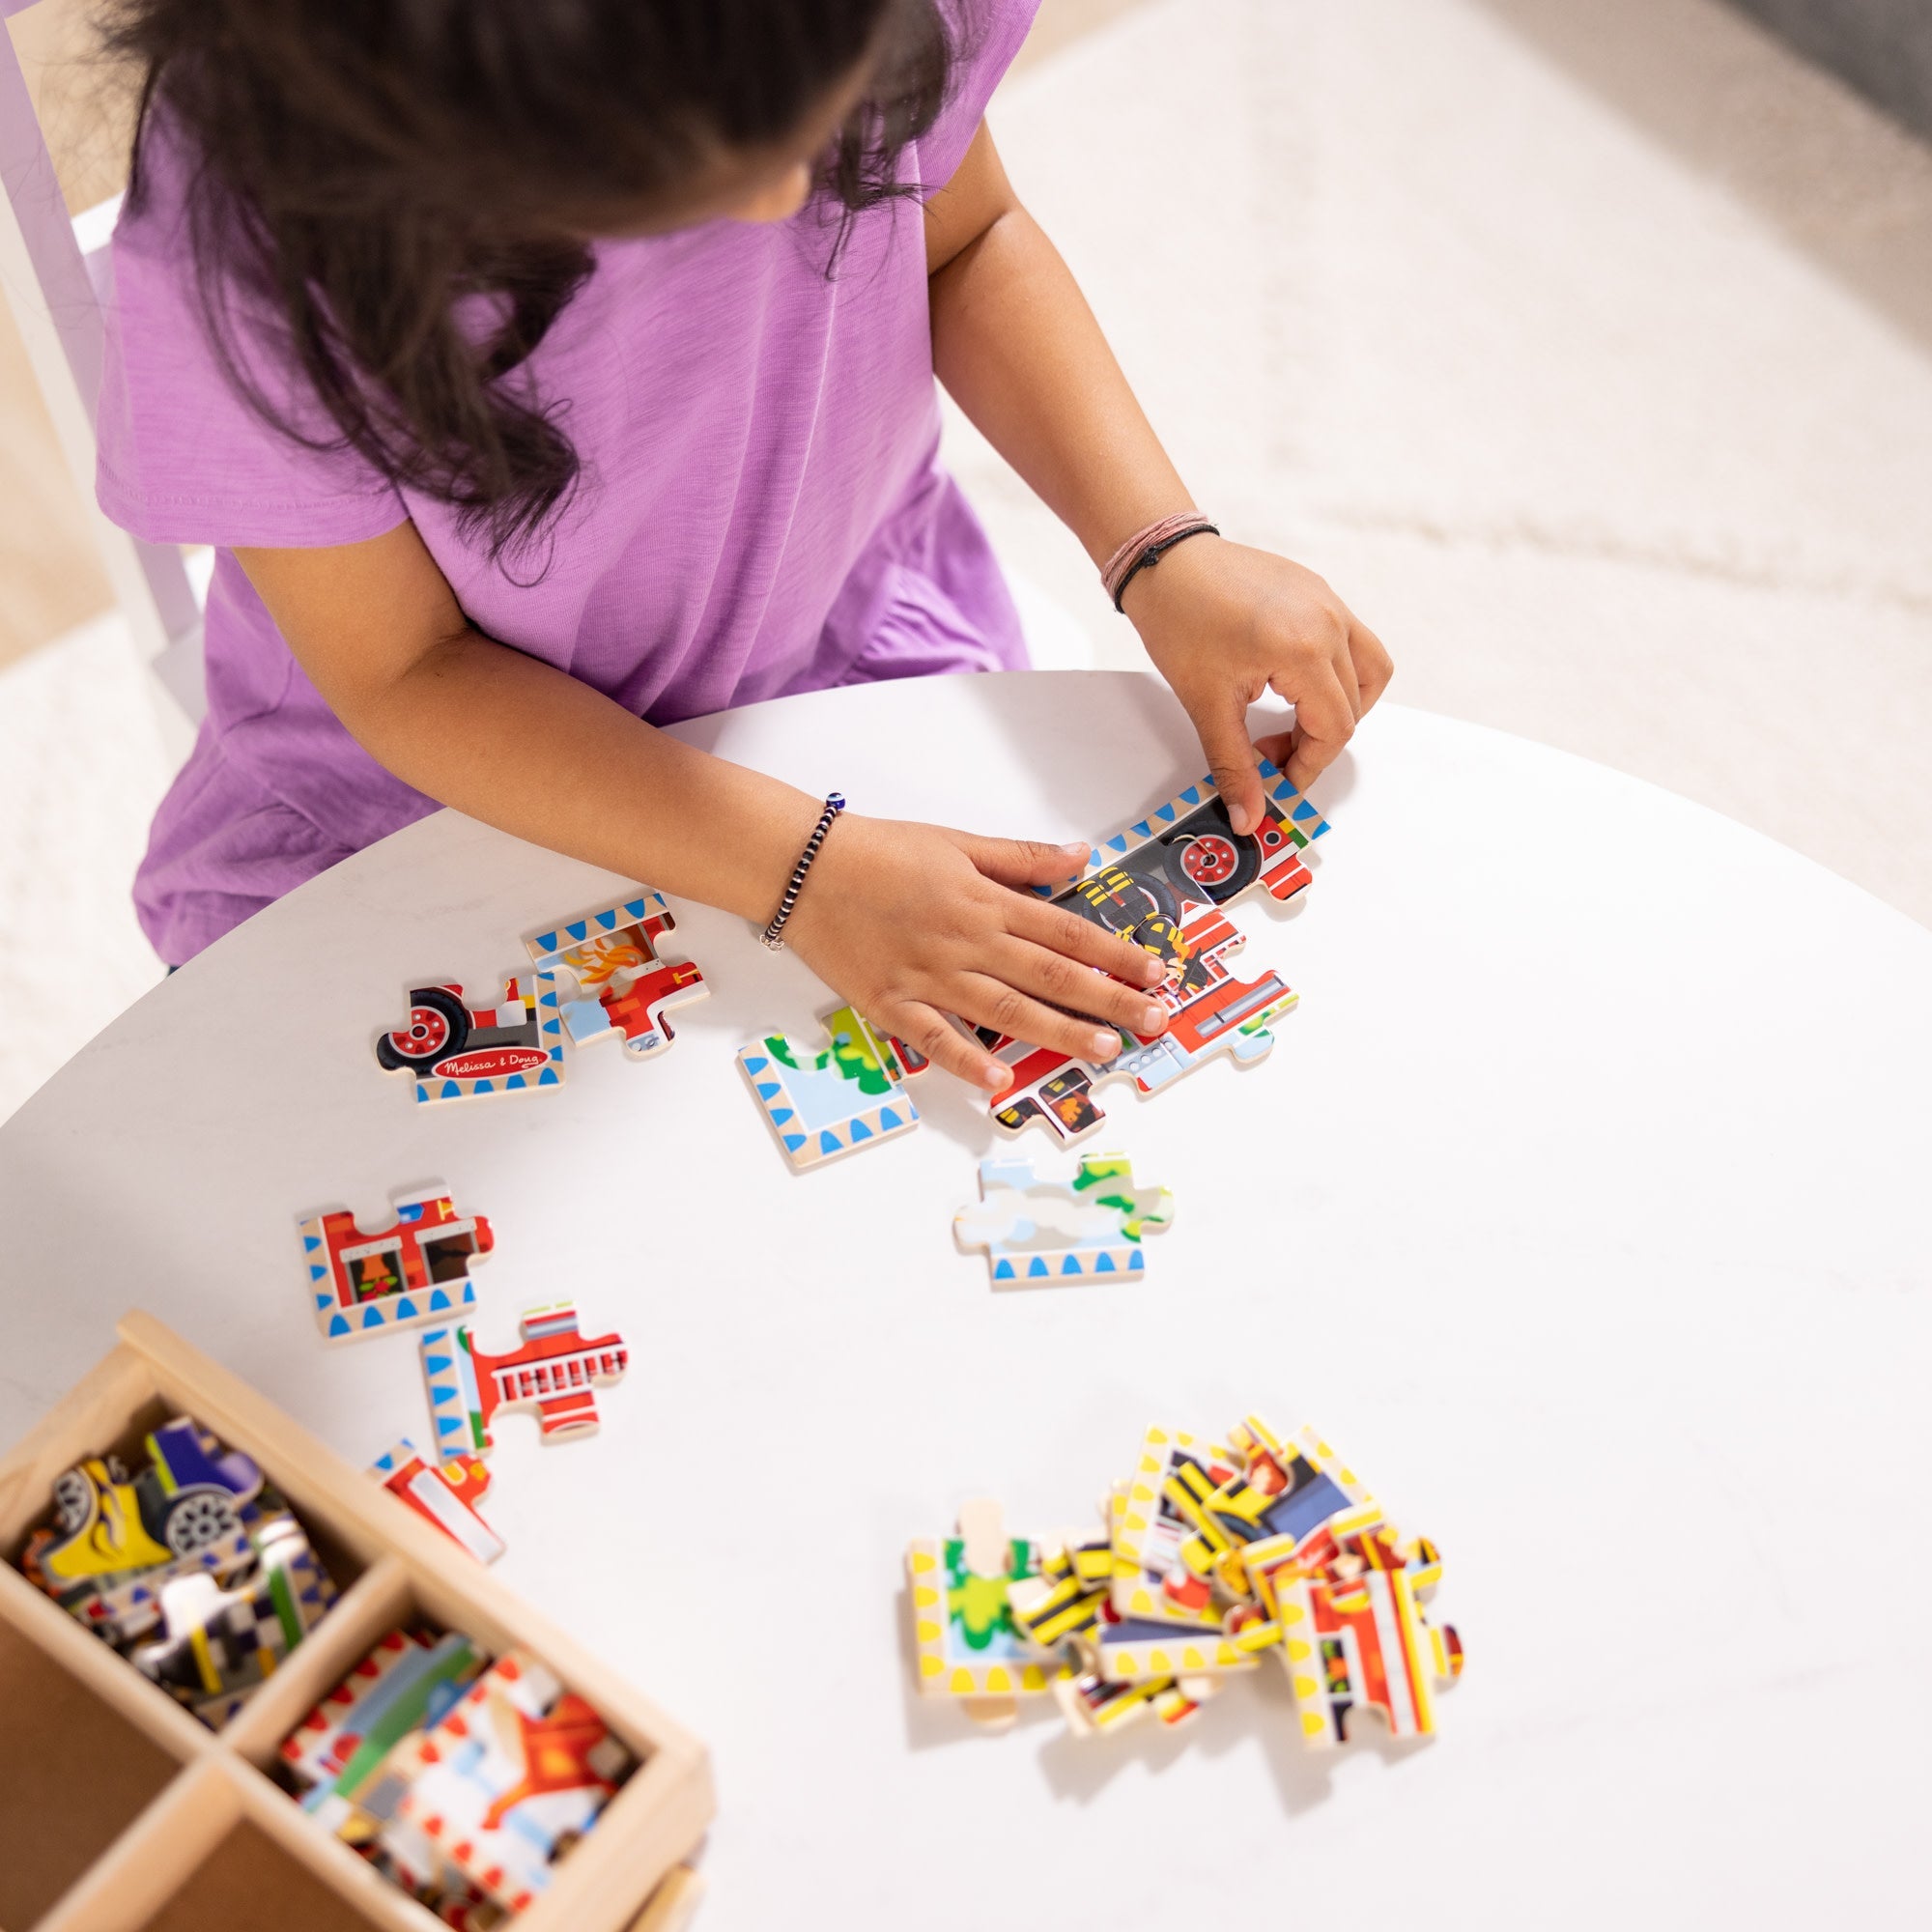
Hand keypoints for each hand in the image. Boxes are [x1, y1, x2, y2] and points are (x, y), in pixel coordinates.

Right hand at [781, 815, 1170, 1089]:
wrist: (802, 866)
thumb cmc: (878, 851)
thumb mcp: (957, 841)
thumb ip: (1021, 858)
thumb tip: (1080, 855)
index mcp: (985, 901)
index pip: (1066, 932)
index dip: (1117, 954)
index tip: (1157, 971)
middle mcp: (966, 942)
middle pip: (1051, 977)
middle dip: (1109, 999)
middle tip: (1153, 1019)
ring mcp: (929, 977)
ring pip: (1006, 1011)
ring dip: (1059, 1032)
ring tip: (1103, 1048)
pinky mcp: (891, 1005)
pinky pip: (935, 1040)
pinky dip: (967, 1062)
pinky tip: (999, 1082)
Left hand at [1123, 534, 1392, 831]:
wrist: (1164, 562)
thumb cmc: (1179, 619)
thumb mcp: (1206, 704)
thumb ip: (1233, 765)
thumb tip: (1248, 816)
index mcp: (1304, 649)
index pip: (1335, 729)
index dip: (1308, 766)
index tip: (1278, 781)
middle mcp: (1329, 621)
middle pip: (1352, 707)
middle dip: (1315, 742)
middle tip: (1269, 752)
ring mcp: (1329, 602)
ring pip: (1368, 672)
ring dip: (1340, 707)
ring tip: (1293, 721)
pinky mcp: (1320, 592)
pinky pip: (1352, 642)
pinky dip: (1334, 675)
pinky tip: (1290, 685)